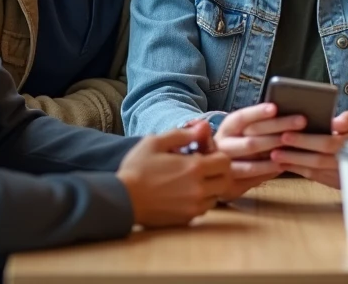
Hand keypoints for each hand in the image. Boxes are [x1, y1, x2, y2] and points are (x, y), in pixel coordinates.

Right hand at [117, 122, 231, 227]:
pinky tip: (184, 194)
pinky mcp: (186, 219)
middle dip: (218, 173)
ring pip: (216, 196)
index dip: (217, 156)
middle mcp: (199, 189)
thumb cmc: (137, 168)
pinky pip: (203, 210)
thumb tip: (202, 127)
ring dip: (210, 188)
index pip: (225, 161)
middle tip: (204, 169)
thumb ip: (182, 134)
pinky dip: (199, 201)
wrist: (122, 200)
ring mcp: (193, 207)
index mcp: (195, 168)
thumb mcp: (155, 142)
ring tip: (192, 182)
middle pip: (226, 181)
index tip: (204, 155)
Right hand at [213, 103, 304, 199]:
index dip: (258, 113)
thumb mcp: (242, 129)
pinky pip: (253, 178)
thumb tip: (285, 109)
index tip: (275, 107)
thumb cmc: (239, 142)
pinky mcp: (231, 184)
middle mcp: (223, 147)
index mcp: (227, 128)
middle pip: (251, 140)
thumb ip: (258, 122)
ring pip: (251, 162)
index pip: (242, 118)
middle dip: (278, 130)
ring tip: (295, 146)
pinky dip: (269, 171)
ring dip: (274, 154)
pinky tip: (284, 165)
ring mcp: (226, 167)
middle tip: (301, 122)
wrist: (215, 167)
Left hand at [270, 111, 347, 188]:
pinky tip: (283, 163)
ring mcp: (340, 173)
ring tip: (275, 154)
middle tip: (279, 140)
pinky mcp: (332, 181)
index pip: (329, 141)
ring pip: (314, 168)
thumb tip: (336, 124)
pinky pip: (313, 175)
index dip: (307, 140)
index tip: (287, 133)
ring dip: (293, 160)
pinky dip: (297, 169)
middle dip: (297, 149)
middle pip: (319, 156)